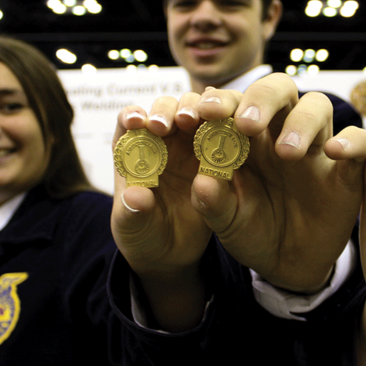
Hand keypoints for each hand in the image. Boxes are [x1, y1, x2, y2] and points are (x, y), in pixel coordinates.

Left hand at [110, 96, 210, 330]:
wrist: (173, 255)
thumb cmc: (144, 236)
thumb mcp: (133, 228)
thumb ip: (133, 213)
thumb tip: (137, 196)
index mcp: (133, 152)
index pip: (129, 122)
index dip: (134, 115)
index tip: (141, 122)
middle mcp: (162, 142)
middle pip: (165, 111)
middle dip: (171, 110)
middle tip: (180, 120)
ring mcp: (191, 147)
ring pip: (196, 114)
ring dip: (201, 111)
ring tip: (205, 119)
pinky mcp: (217, 156)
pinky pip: (224, 135)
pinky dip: (229, 127)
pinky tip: (236, 130)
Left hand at [191, 73, 365, 292]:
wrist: (287, 264)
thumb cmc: (252, 231)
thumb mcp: (226, 221)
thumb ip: (212, 201)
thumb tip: (202, 180)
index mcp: (247, 137)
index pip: (236, 102)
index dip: (222, 100)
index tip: (206, 112)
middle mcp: (281, 132)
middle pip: (280, 89)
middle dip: (263, 98)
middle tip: (247, 124)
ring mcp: (317, 147)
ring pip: (318, 106)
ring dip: (302, 120)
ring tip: (287, 152)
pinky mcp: (347, 170)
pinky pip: (360, 141)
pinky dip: (352, 141)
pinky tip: (335, 153)